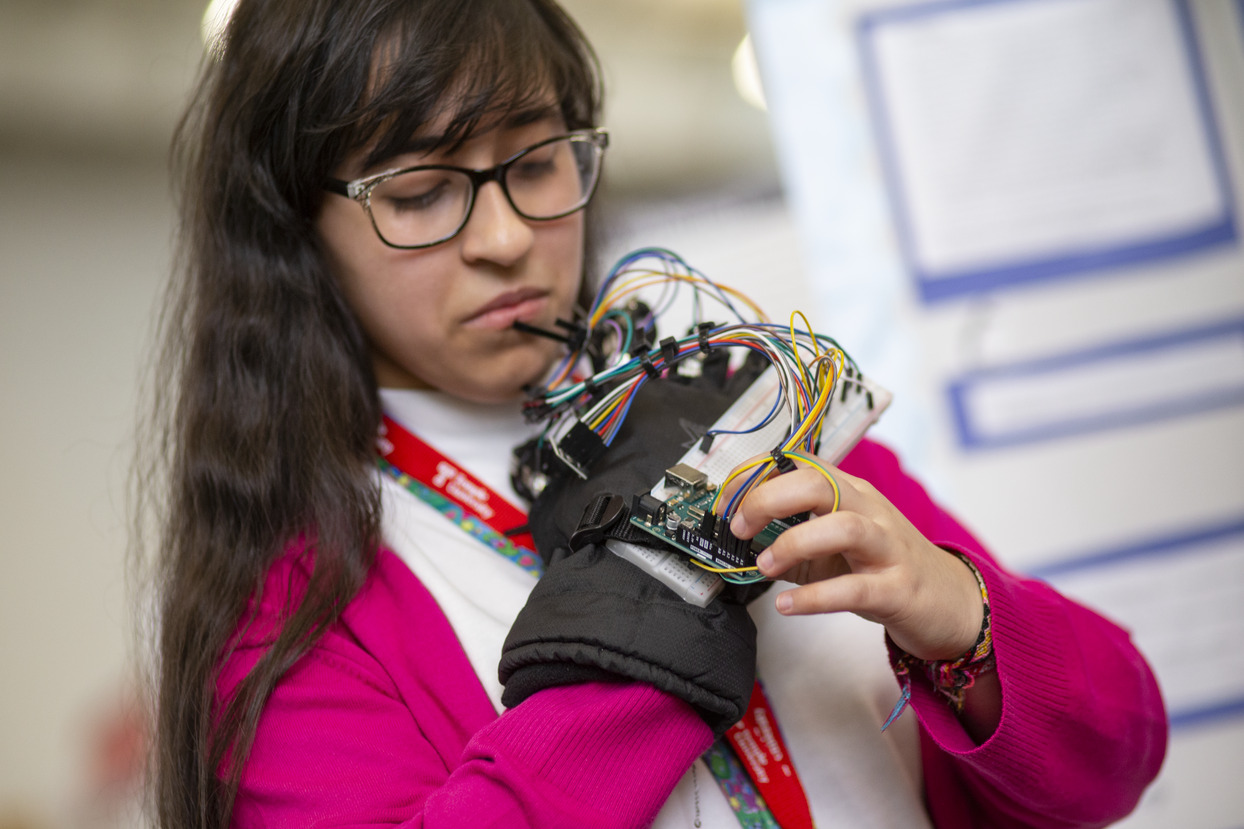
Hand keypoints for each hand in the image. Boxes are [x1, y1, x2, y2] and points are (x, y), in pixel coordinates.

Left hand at [724, 456, 982, 661]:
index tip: (723, 502)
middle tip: (740, 527)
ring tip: (765, 566)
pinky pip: (855, 588)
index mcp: (848, 492)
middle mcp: (868, 510)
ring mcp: (887, 548)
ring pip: (844, 527)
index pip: (798, 467)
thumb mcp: (832, 543)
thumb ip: (790, 537)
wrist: (948, 600)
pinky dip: (816, 597)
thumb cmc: (881, 567)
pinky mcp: (898, 589)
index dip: (755, 479)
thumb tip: (738, 540)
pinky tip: (788, 606)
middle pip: (820, 484)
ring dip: (795, 543)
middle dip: (771, 499)